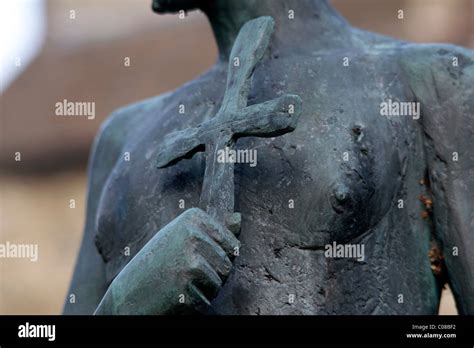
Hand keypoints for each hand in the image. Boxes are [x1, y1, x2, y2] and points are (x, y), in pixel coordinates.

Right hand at [94, 208, 239, 314]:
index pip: (232, 244)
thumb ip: (214, 230)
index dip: (217, 257)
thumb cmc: (158, 262)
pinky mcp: (186, 286)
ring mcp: (189, 261)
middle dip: (211, 275)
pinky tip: (174, 294)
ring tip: (178, 282)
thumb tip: (238, 218)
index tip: (192, 255)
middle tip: (182, 272)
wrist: (128, 292)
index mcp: (193, 218)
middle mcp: (192, 235)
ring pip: (219, 283)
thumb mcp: (183, 238)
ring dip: (204, 289)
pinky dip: (194, 303)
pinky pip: (207, 300)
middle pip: (227, 265)